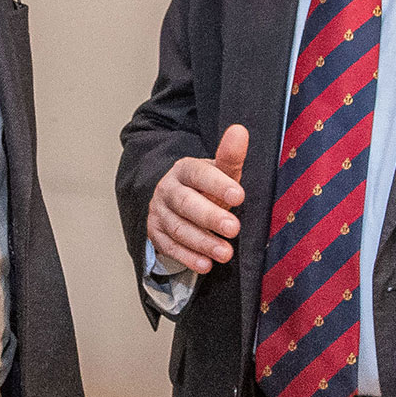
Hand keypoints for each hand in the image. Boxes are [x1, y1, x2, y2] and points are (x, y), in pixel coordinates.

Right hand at [147, 124, 247, 274]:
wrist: (180, 205)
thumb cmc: (207, 188)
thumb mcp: (220, 173)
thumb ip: (230, 157)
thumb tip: (239, 131)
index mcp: (184, 169)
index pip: (198, 173)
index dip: (217, 184)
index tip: (239, 195)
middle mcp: (168, 189)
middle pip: (186, 203)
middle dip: (210, 217)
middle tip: (234, 228)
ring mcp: (159, 213)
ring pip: (178, 228)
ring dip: (202, 242)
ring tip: (226, 253)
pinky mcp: (155, 234)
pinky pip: (169, 248)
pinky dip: (188, 258)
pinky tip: (206, 265)